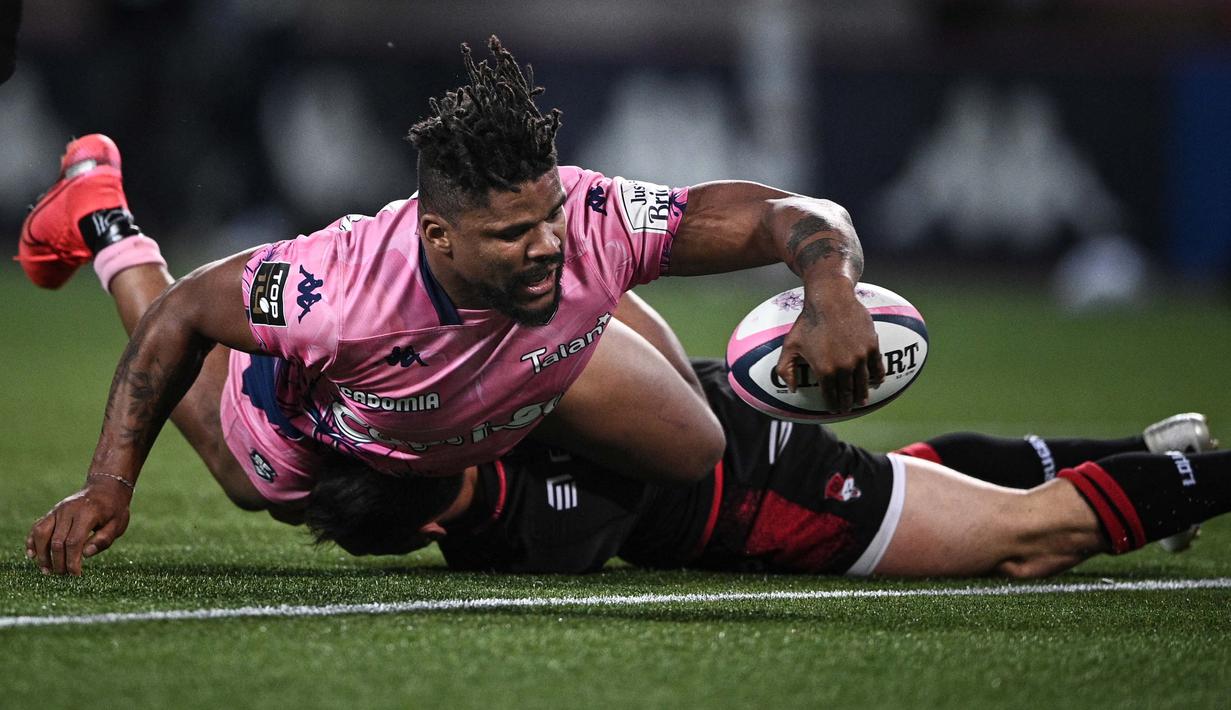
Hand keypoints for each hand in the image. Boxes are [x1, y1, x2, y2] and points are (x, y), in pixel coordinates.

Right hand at [26, 475, 131, 575]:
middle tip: (63, 575)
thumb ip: (104, 539)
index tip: (75, 574)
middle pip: (56, 541)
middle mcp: (68, 510)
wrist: (106, 487)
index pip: (74, 542)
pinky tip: (32, 555)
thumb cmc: (114, 509)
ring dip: (41, 554)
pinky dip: (32, 541)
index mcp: (87, 513)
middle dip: (58, 562)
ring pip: (41, 533)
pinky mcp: (51, 512)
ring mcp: (57, 510)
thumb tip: (85, 554)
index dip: (72, 561)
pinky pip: (37, 527)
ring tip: (47, 570)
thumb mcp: (118, 524)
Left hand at [775, 286, 884, 412]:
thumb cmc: (807, 322)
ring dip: (863, 394)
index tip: (834, 409)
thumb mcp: (790, 345)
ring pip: (863, 383)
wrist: (830, 299)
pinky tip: (877, 382)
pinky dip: (878, 377)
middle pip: (848, 392)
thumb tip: (790, 389)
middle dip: (847, 403)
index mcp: (824, 370)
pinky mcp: (871, 346)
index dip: (832, 405)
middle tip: (847, 408)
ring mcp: (860, 358)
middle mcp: (844, 367)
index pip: (830, 395)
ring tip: (862, 401)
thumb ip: (785, 369)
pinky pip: (877, 367)